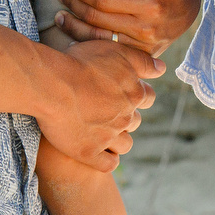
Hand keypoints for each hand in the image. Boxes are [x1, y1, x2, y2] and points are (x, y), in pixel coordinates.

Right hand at [37, 40, 162, 171]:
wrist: (52, 85)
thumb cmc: (80, 63)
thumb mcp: (115, 51)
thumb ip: (141, 60)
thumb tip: (162, 68)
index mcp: (133, 93)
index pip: (147, 97)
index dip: (135, 94)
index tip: (120, 90)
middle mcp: (124, 117)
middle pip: (135, 121)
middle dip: (125, 116)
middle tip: (105, 108)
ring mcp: (108, 137)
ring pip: (125, 144)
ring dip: (117, 139)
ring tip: (100, 130)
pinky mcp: (90, 152)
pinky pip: (108, 164)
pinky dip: (106, 158)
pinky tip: (97, 150)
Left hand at [54, 0, 201, 54]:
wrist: (188, 7)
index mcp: (150, 3)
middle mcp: (146, 28)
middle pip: (97, 18)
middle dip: (74, 4)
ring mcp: (143, 45)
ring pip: (98, 38)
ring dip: (74, 26)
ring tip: (60, 15)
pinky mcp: (140, 56)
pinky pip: (108, 50)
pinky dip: (87, 42)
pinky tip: (74, 33)